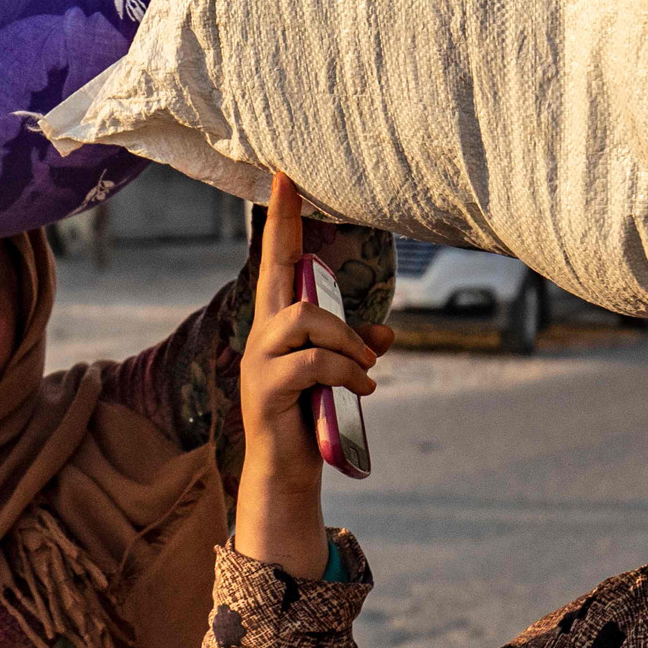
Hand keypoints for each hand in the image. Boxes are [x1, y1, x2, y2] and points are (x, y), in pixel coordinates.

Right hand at [234, 173, 393, 579]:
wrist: (288, 473)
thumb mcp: (342, 377)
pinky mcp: (267, 389)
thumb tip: (387, 333)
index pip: (276, 260)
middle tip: (305, 210)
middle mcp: (263, 333)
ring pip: (306, 317)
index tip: (284, 174)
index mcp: (279, 323)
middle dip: (290, 235)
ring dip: (347, 340)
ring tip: (366, 369)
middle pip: (281, 273)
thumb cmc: (312, 418)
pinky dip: (346, 372)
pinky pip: (312, 360)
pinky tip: (362, 391)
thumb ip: (359, 349)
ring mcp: (260, 360)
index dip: (280, 219)